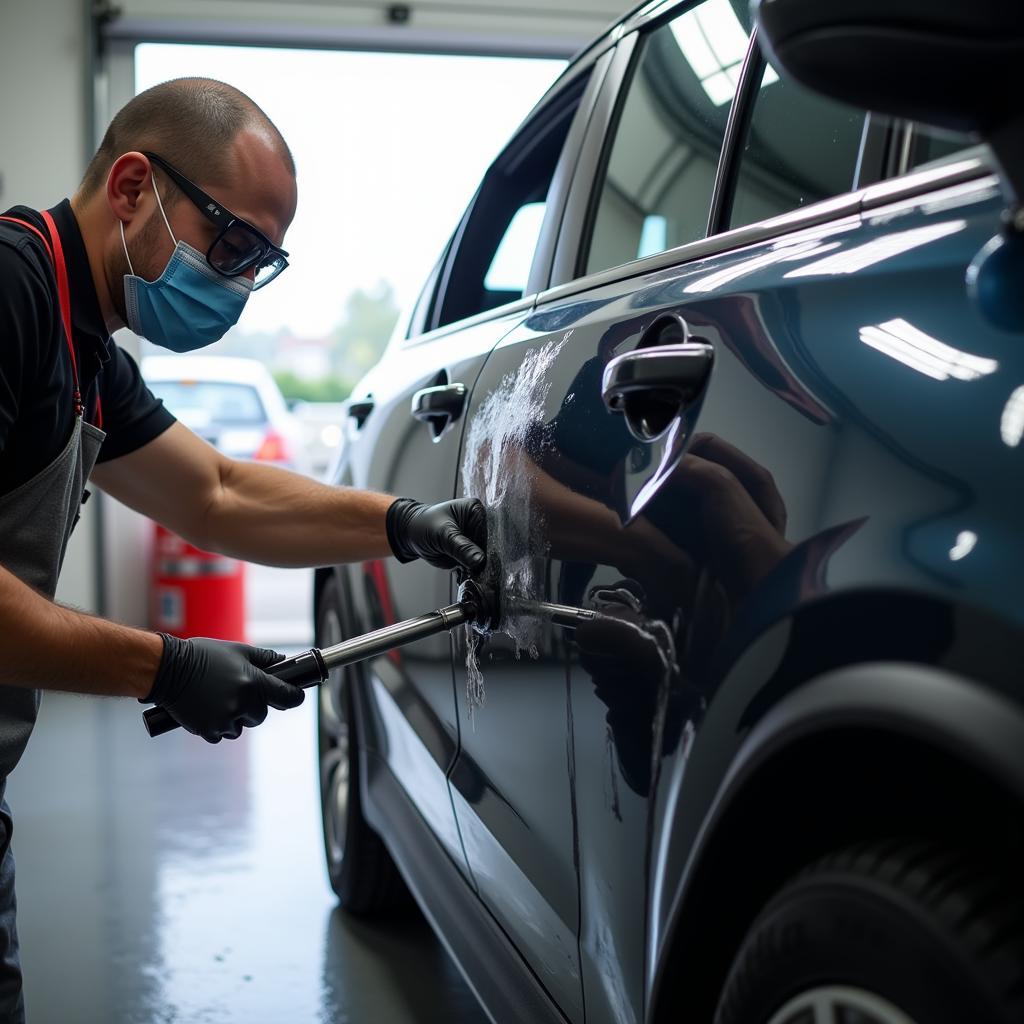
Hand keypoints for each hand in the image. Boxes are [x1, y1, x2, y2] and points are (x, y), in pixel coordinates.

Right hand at [145, 635, 304, 741]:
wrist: (167, 670)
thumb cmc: (203, 656)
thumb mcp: (237, 650)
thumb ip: (264, 658)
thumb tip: (282, 661)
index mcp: (253, 683)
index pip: (286, 697)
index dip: (294, 697)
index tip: (296, 696)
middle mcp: (242, 703)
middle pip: (261, 716)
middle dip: (254, 707)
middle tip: (238, 693)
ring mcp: (225, 719)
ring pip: (240, 727)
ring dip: (234, 718)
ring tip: (217, 699)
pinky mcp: (208, 730)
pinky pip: (221, 734)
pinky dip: (217, 725)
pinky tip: (206, 709)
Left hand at [385, 497, 487, 574]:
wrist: (411, 535)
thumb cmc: (424, 525)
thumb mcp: (442, 534)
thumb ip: (461, 547)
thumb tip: (479, 560)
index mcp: (475, 510)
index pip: (490, 530)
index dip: (488, 544)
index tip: (482, 556)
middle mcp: (478, 524)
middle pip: (490, 545)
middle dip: (482, 557)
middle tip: (472, 563)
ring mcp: (475, 540)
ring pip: (484, 557)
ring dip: (478, 566)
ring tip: (465, 565)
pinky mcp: (470, 553)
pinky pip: (476, 566)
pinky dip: (472, 571)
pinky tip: (466, 570)